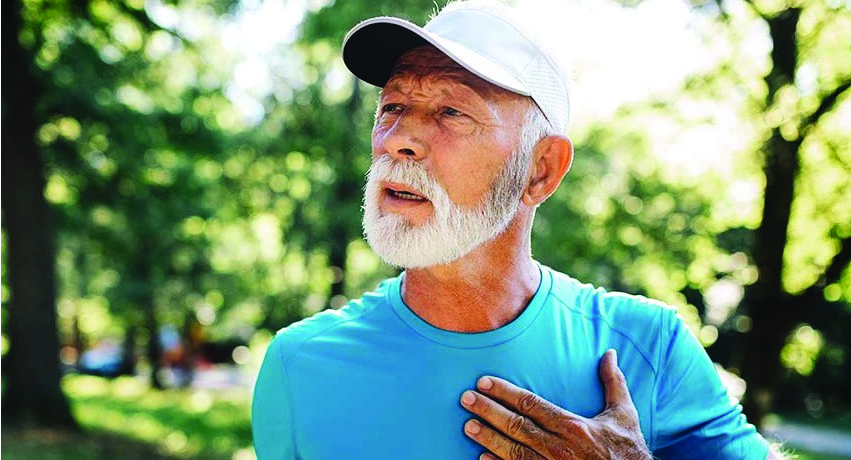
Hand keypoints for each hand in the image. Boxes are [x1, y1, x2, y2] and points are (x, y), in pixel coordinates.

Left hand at [460, 349, 651, 459]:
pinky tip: (482, 459)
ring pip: (513, 451)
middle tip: (465, 399)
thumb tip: (610, 353)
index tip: (484, 382)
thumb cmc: (628, 450)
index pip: (531, 405)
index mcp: (573, 427)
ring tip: (467, 427)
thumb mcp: (624, 414)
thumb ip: (613, 383)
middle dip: (488, 411)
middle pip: (516, 426)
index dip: (505, 392)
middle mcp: (559, 448)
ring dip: (488, 438)